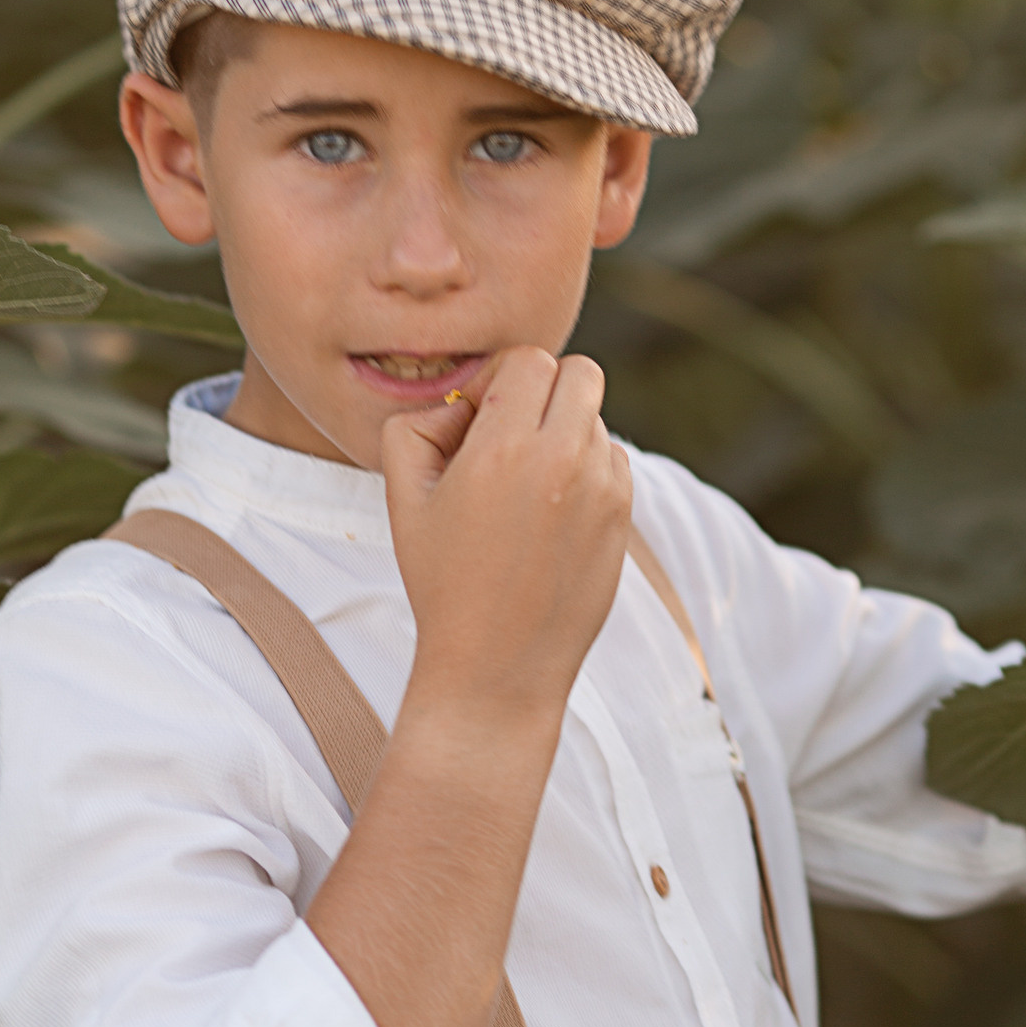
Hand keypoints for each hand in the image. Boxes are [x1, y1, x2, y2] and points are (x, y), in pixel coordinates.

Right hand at [380, 348, 632, 725]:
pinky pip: (613, 460)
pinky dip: (587, 468)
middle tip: (510, 433)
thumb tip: (462, 404)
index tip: (478, 418)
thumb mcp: (402, 498)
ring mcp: (603, 490)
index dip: (499, 379)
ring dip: (565, 432)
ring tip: (525, 486)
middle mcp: (563, 461)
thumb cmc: (442, 582)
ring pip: (597, 418)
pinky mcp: (623, 518)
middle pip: (580, 373)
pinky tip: (552, 511)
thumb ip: (417, 425)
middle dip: (545, 390)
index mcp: (504, 448)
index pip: (528, 360)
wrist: (497, 666)